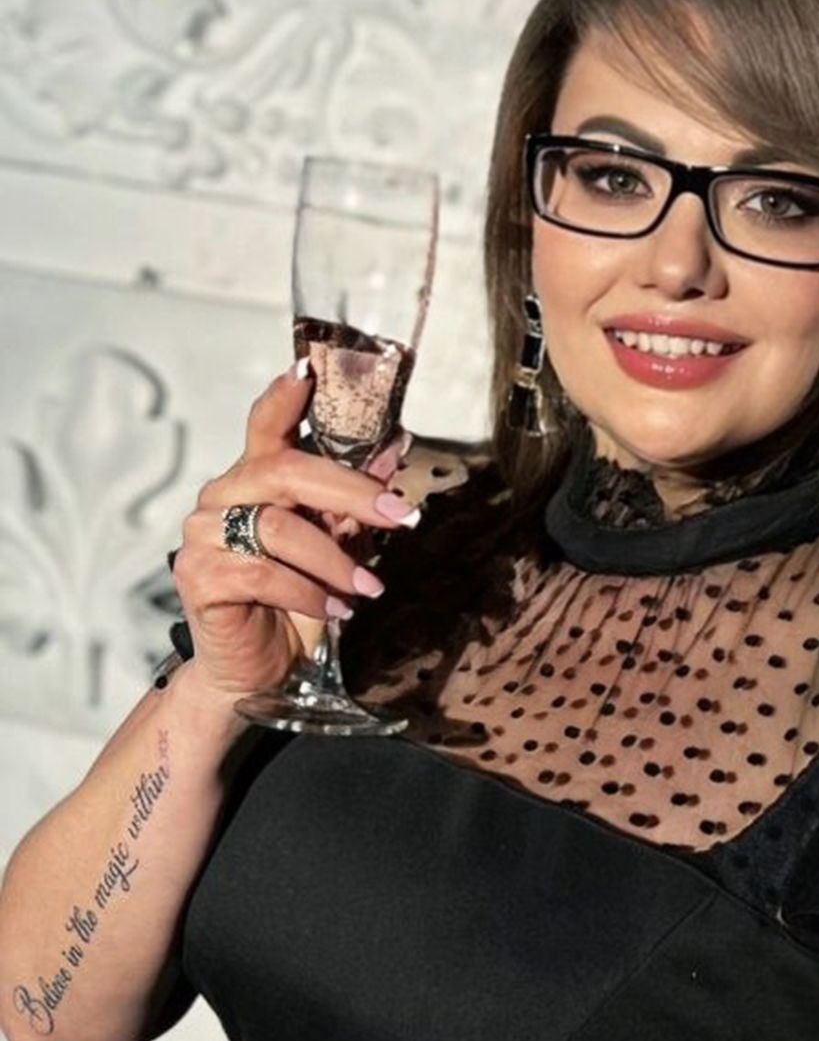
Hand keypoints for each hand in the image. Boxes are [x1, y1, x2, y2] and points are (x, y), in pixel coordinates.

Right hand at [170, 365, 416, 701]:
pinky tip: (334, 611)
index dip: (284, 397)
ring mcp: (204, 534)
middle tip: (399, 516)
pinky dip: (307, 593)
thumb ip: (356, 501)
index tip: (306, 370)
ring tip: (368, 589)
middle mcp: (223, 496)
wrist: (256, 670)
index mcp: (255, 478)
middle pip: (286, 472)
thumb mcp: (337, 548)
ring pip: (278, 527)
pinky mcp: (197, 575)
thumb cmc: (296, 602)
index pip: (265, 424)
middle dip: (351, 493)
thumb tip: (397, 449)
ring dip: (334, 560)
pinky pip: (261, 573)